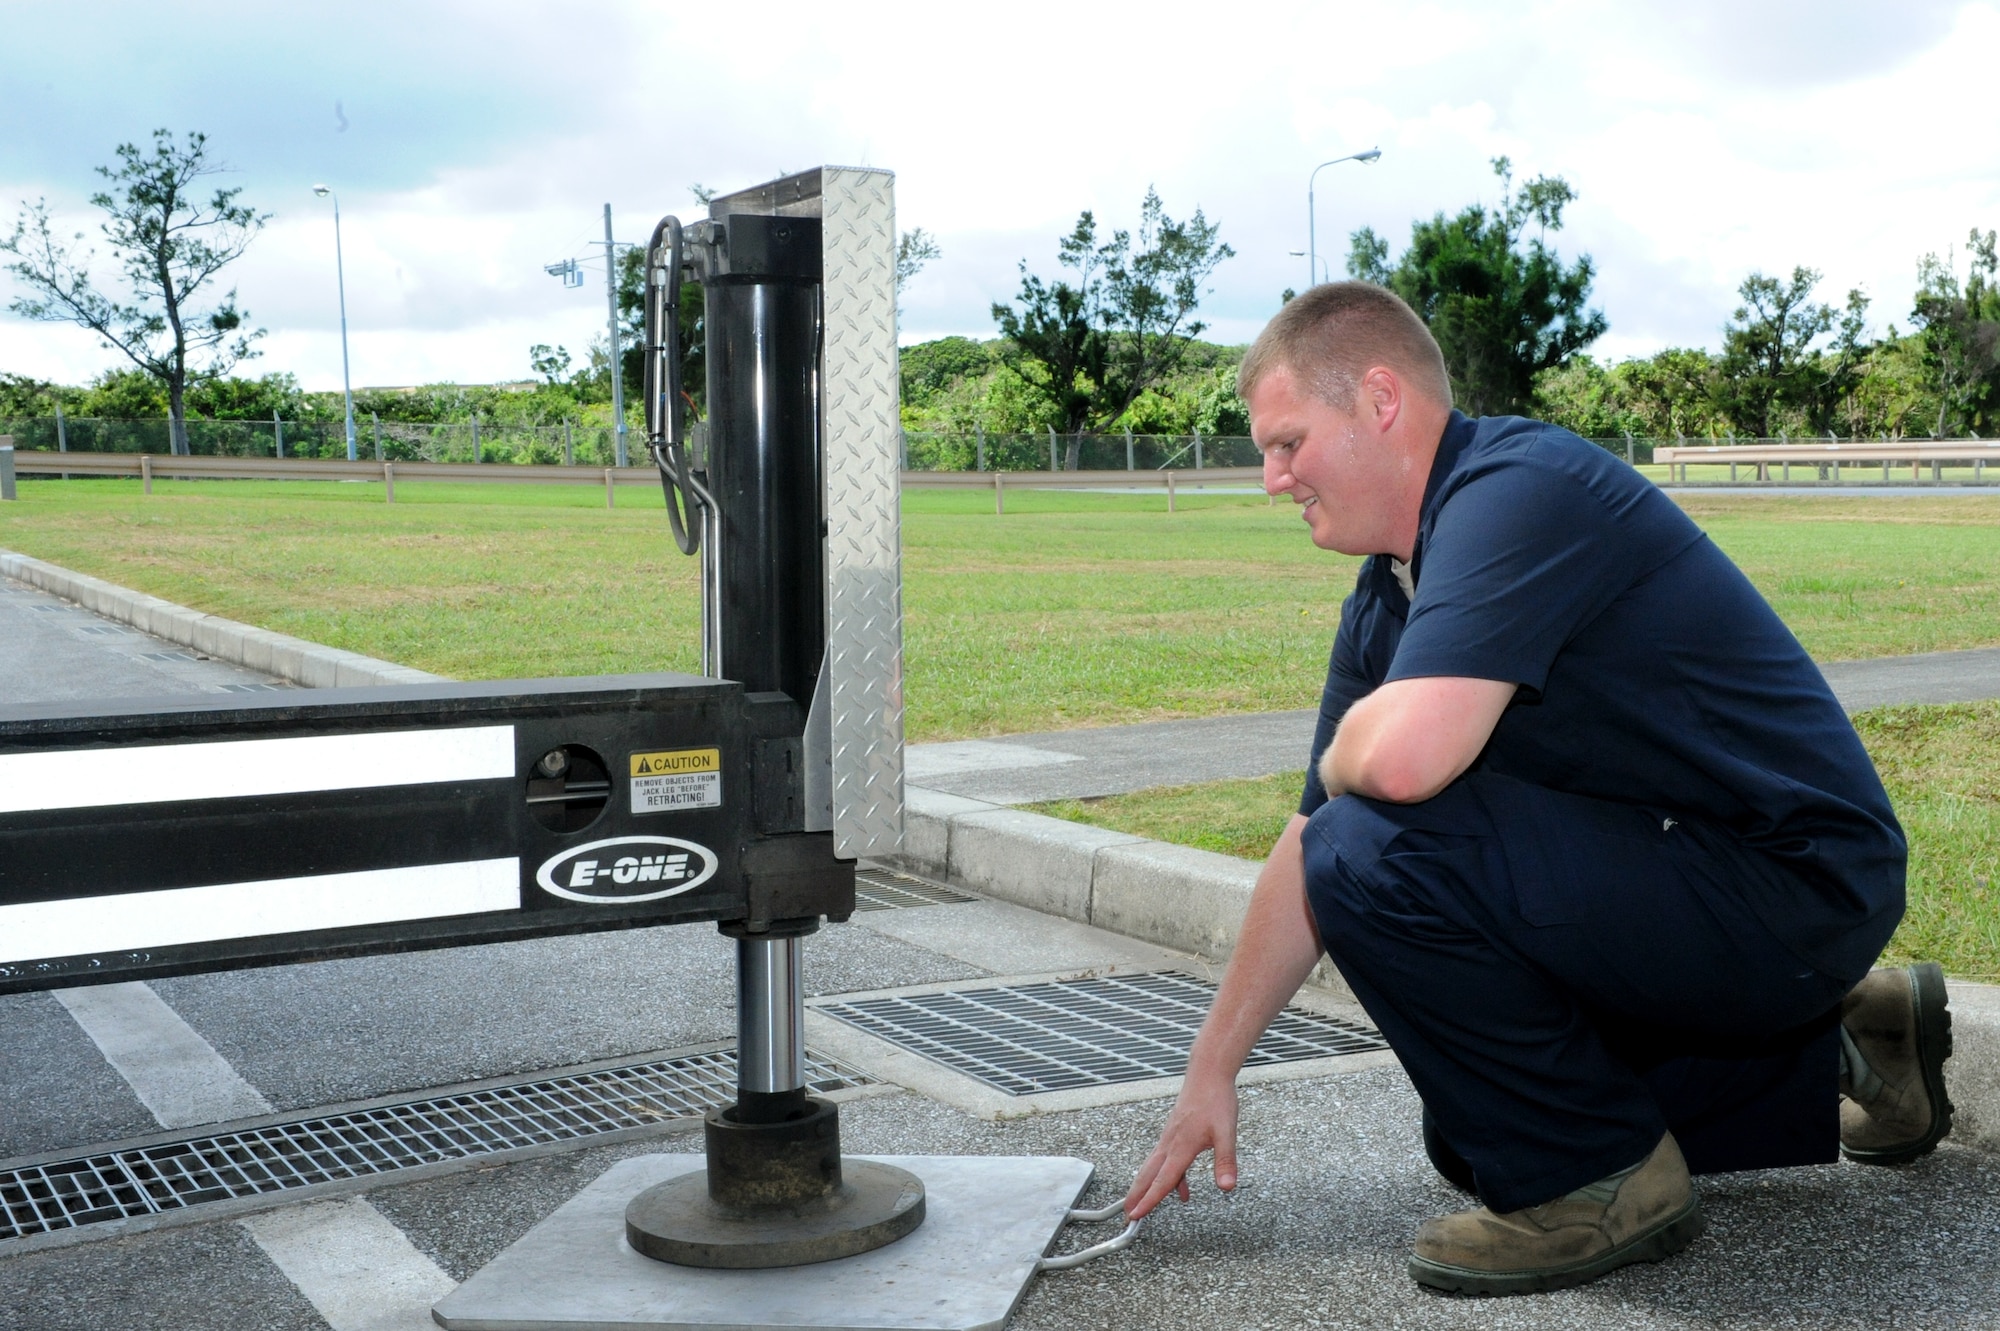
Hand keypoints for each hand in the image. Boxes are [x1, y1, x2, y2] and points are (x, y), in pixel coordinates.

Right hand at [1122, 1070, 1238, 1219]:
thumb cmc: (1215, 1100)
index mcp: (1181, 1147)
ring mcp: (1170, 1138)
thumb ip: (1225, 1161)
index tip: (1135, 1216)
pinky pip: (1165, 1161)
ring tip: (1141, 1206)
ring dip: (1146, 1188)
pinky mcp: (1174, 1134)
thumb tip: (1227, 1187)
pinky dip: (1168, 1178)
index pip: (1162, 1180)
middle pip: (1148, 1175)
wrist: (1207, 1075)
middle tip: (1126, 1217)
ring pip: (1153, 1168)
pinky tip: (1181, 1190)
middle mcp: (1170, 1144)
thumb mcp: (1226, 1133)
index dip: (1149, 1200)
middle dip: (1136, 1197)